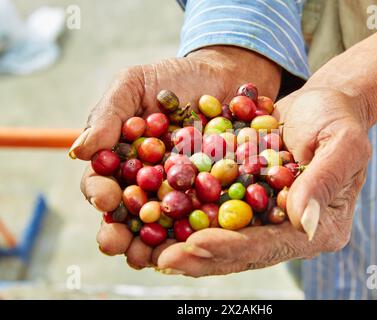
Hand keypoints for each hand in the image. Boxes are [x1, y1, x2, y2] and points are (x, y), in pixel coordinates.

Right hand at [69, 46, 280, 268]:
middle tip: (119, 245)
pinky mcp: (212, 195)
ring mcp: (180, 192)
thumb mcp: (135, 84)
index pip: (103, 183)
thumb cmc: (174, 77)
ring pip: (162, 226)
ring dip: (153, 246)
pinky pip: (203, 217)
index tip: (106, 199)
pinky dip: (198, 232)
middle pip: (128, 215)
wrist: (224, 77)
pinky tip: (196, 242)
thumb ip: (108, 114)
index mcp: (122, 160)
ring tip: (151, 259)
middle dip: (120, 234)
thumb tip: (79, 151)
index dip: (100, 194)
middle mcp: (147, 182)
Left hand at [156, 88, 371, 276]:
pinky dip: (187, 217)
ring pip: (223, 238)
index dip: (233, 247)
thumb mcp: (342, 143)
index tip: (197, 245)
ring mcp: (267, 218)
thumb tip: (303, 222)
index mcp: (317, 227)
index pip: (270, 245)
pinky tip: (158, 218)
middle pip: (241, 251)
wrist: (323, 103)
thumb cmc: (339, 119)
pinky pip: (215, 213)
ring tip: (149, 250)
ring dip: (187, 244)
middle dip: (201, 255)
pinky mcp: (247, 200)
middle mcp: (288, 230)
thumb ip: (323, 180)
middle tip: (163, 258)